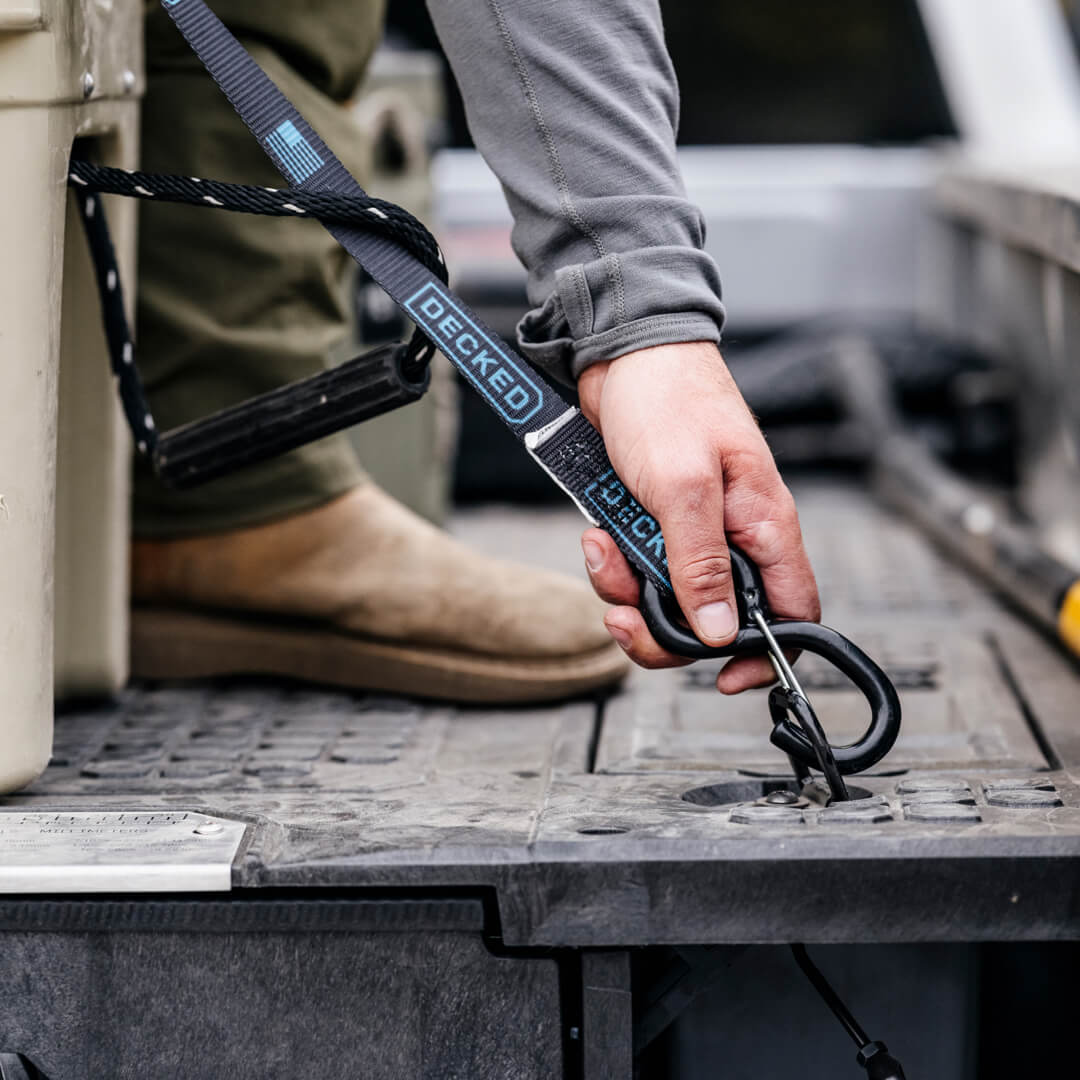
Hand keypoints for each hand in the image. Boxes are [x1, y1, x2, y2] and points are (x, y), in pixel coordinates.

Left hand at [577, 341, 819, 692]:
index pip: (791, 611)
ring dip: (628, 589)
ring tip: (603, 552)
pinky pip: (638, 567)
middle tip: (626, 612)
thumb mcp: (683, 488)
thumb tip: (720, 634)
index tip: (722, 676)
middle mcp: (733, 534)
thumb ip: (703, 564)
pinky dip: (612, 563)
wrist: (620, 353)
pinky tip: (597, 535)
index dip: (764, 652)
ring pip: (668, 597)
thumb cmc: (666, 399)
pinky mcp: (655, 520)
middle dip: (665, 626)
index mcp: (763, 526)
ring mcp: (692, 529)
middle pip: (714, 618)